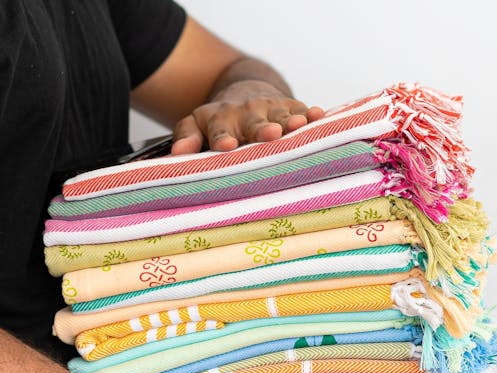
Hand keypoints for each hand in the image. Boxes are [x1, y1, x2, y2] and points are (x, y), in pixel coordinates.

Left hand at [171, 79, 324, 154]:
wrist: (246, 94)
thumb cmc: (219, 122)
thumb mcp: (196, 125)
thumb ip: (186, 138)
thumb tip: (177, 153)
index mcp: (220, 122)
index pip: (220, 133)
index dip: (223, 139)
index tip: (227, 146)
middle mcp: (246, 114)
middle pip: (255, 124)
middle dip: (262, 129)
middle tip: (269, 134)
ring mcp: (271, 110)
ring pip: (282, 117)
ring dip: (290, 122)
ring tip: (298, 125)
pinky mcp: (292, 108)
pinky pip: (302, 111)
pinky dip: (311, 115)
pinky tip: (319, 115)